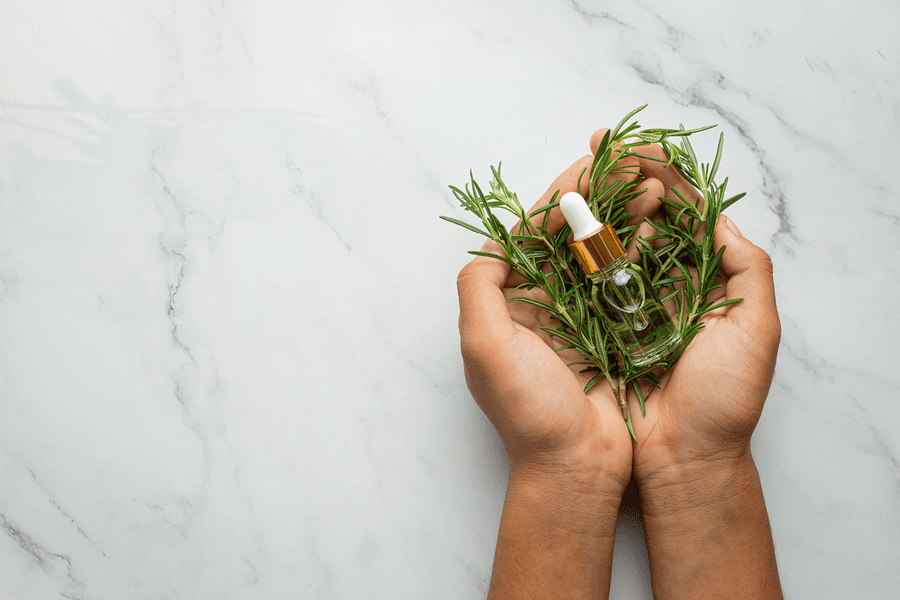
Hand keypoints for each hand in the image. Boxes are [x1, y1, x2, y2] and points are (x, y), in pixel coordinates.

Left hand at [457, 154, 650, 487]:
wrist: (576, 467)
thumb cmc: (529, 411)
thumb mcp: (486, 344)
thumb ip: (479, 285)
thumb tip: (493, 242)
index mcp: (508, 301)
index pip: (531, 232)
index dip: (560, 195)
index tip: (592, 165)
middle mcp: (541, 303)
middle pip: (569, 235)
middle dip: (601, 196)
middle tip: (633, 164)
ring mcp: (578, 316)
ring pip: (601, 252)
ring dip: (626, 216)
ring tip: (654, 187)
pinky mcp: (612, 332)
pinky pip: (625, 281)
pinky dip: (642, 251)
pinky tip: (663, 227)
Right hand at [600, 135, 781, 481]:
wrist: (683, 457)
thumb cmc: (725, 399)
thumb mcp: (756, 329)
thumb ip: (747, 268)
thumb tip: (717, 217)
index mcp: (708, 279)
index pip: (686, 213)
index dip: (664, 176)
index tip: (640, 146)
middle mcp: (666, 284)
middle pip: (642, 217)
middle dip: (621, 177)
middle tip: (598, 145)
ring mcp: (629, 303)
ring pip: (610, 241)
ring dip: (598, 205)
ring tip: (582, 175)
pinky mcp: (597, 325)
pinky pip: (585, 280)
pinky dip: (575, 251)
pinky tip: (566, 225)